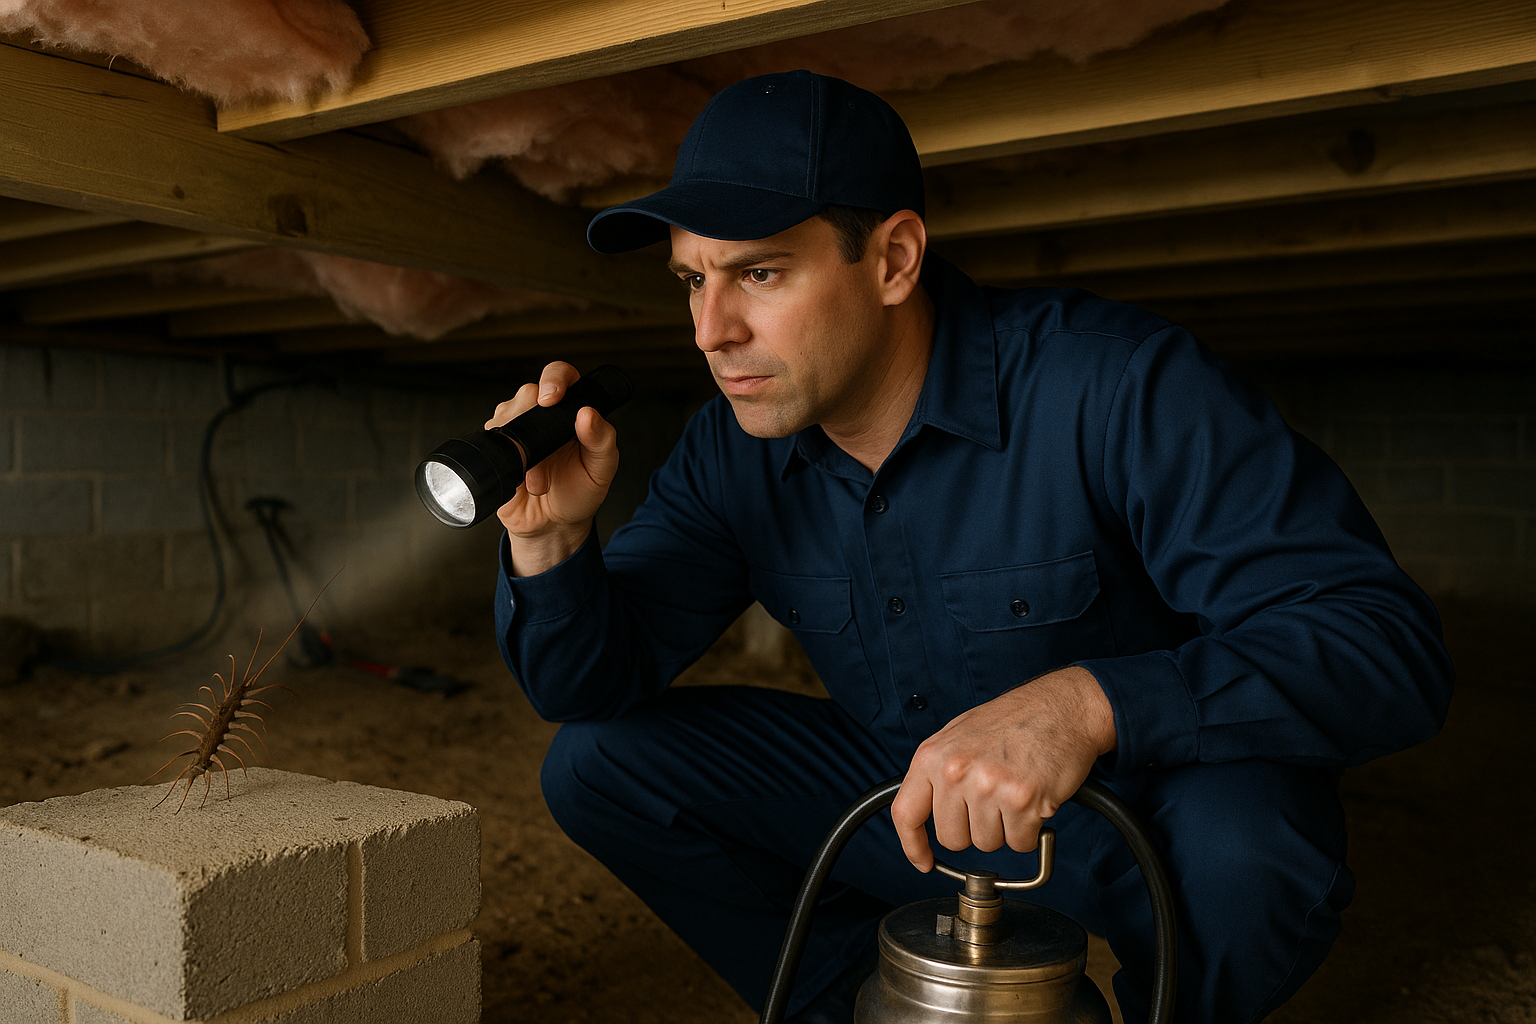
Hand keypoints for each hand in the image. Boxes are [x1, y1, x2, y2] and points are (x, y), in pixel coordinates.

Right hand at [490, 361, 619, 575]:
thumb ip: (602, 440)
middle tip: (546, 450)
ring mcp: (517, 429)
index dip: (554, 379)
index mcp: (571, 410)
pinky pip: (491, 438)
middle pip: (528, 392)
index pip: (560, 375)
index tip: (551, 398)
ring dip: (522, 448)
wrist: (551, 525)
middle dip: (534, 420)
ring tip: (539, 480)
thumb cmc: (579, 492)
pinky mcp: (497, 447)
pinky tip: (519, 475)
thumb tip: (589, 414)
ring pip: (506, 414)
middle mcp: (542, 415)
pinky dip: (505, 458)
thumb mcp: (601, 469)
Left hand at [891, 666, 1116, 871]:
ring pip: (987, 844)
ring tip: (1014, 792)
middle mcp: (955, 771)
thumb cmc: (1014, 719)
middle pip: (952, 839)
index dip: (912, 846)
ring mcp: (988, 786)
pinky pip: (1020, 843)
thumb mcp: (958, 734)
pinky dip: (1030, 832)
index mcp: (933, 755)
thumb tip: (924, 808)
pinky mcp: (1022, 800)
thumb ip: (937, 771)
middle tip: (992, 801)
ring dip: (1004, 828)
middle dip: (973, 830)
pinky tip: (1033, 801)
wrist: (1062, 707)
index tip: (923, 860)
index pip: (906, 813)